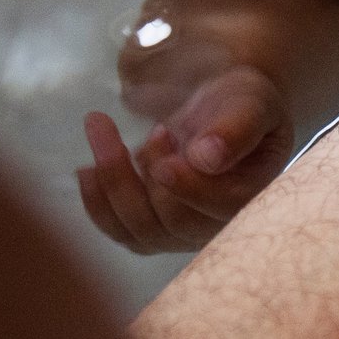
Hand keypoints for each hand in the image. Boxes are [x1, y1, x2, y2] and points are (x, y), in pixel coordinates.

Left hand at [78, 65, 294, 254]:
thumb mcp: (251, 104)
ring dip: (114, 180)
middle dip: (150, 171)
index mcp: (251, 199)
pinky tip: (87, 169)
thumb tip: (207, 157)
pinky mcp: (152, 231)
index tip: (163, 153)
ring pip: (140, 229)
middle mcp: (216, 227)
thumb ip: (237, 127)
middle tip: (154, 126)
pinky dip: (97, 203)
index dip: (189, 187)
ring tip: (102, 129)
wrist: (221, 112)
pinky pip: (120, 230)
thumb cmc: (243, 106)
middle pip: (174, 220)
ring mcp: (181, 234)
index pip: (221, 208)